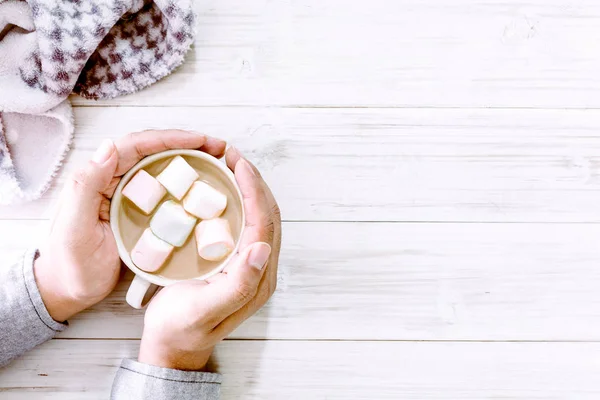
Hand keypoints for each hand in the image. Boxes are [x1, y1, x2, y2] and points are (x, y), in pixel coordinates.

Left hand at [35, 130, 226, 321]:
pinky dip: (185, 185)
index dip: (169, 139)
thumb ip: (86, 187)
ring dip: (190, 161)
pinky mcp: (140, 214)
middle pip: (153, 152)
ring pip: (162, 168)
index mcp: (97, 178)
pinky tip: (203, 188)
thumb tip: (109, 146)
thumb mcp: (74, 228)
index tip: (199, 140)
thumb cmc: (69, 264)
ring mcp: (129, 197)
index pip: (135, 146)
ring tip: (217, 161)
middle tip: (217, 147)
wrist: (69, 292)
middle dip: (186, 144)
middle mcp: (114, 181)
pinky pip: (165, 191)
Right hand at [138, 147, 280, 370]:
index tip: (237, 162)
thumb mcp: (205, 308)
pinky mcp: (238, 262)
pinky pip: (245, 223)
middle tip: (232, 155)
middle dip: (254, 181)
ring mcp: (251, 265)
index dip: (253, 189)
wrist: (173, 347)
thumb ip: (238, 283)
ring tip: (229, 165)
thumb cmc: (181, 329)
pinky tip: (222, 189)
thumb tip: (264, 247)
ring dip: (248, 188)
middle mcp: (261, 269)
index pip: (264, 222)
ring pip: (259, 216)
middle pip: (267, 214)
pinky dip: (238, 201)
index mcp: (257, 278)